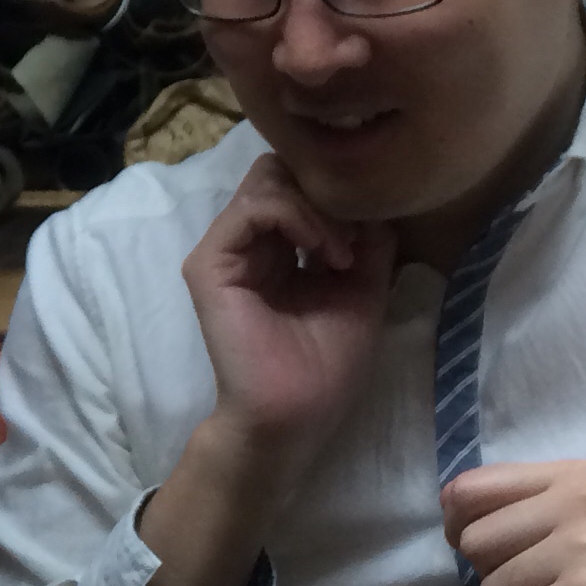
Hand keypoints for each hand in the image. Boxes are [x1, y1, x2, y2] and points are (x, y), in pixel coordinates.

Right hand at [182, 155, 394, 463]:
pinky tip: (324, 253)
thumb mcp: (363, 288)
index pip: (299, 184)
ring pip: (268, 179)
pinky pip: (254, 207)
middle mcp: (248, 242)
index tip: (370, 232)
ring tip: (341, 252)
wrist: (296, 413)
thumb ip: (368, 239)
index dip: (337, 195)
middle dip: (325, 194)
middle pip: (280, 171)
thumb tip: (376, 196)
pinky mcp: (210, 263)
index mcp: (279, 248)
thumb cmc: (327, 365)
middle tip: (355, 237)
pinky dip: (298, 217)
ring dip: (318, 208)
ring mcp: (226, 250)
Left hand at [443, 458, 585, 585]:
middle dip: (492, 569)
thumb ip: (518, 504)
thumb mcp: (582, 513)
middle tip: (538, 579)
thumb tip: (446, 506)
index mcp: (573, 475)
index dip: (459, 522)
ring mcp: (585, 545)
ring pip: (492, 584)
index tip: (484, 546)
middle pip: (473, 540)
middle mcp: (579, 501)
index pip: (470, 489)